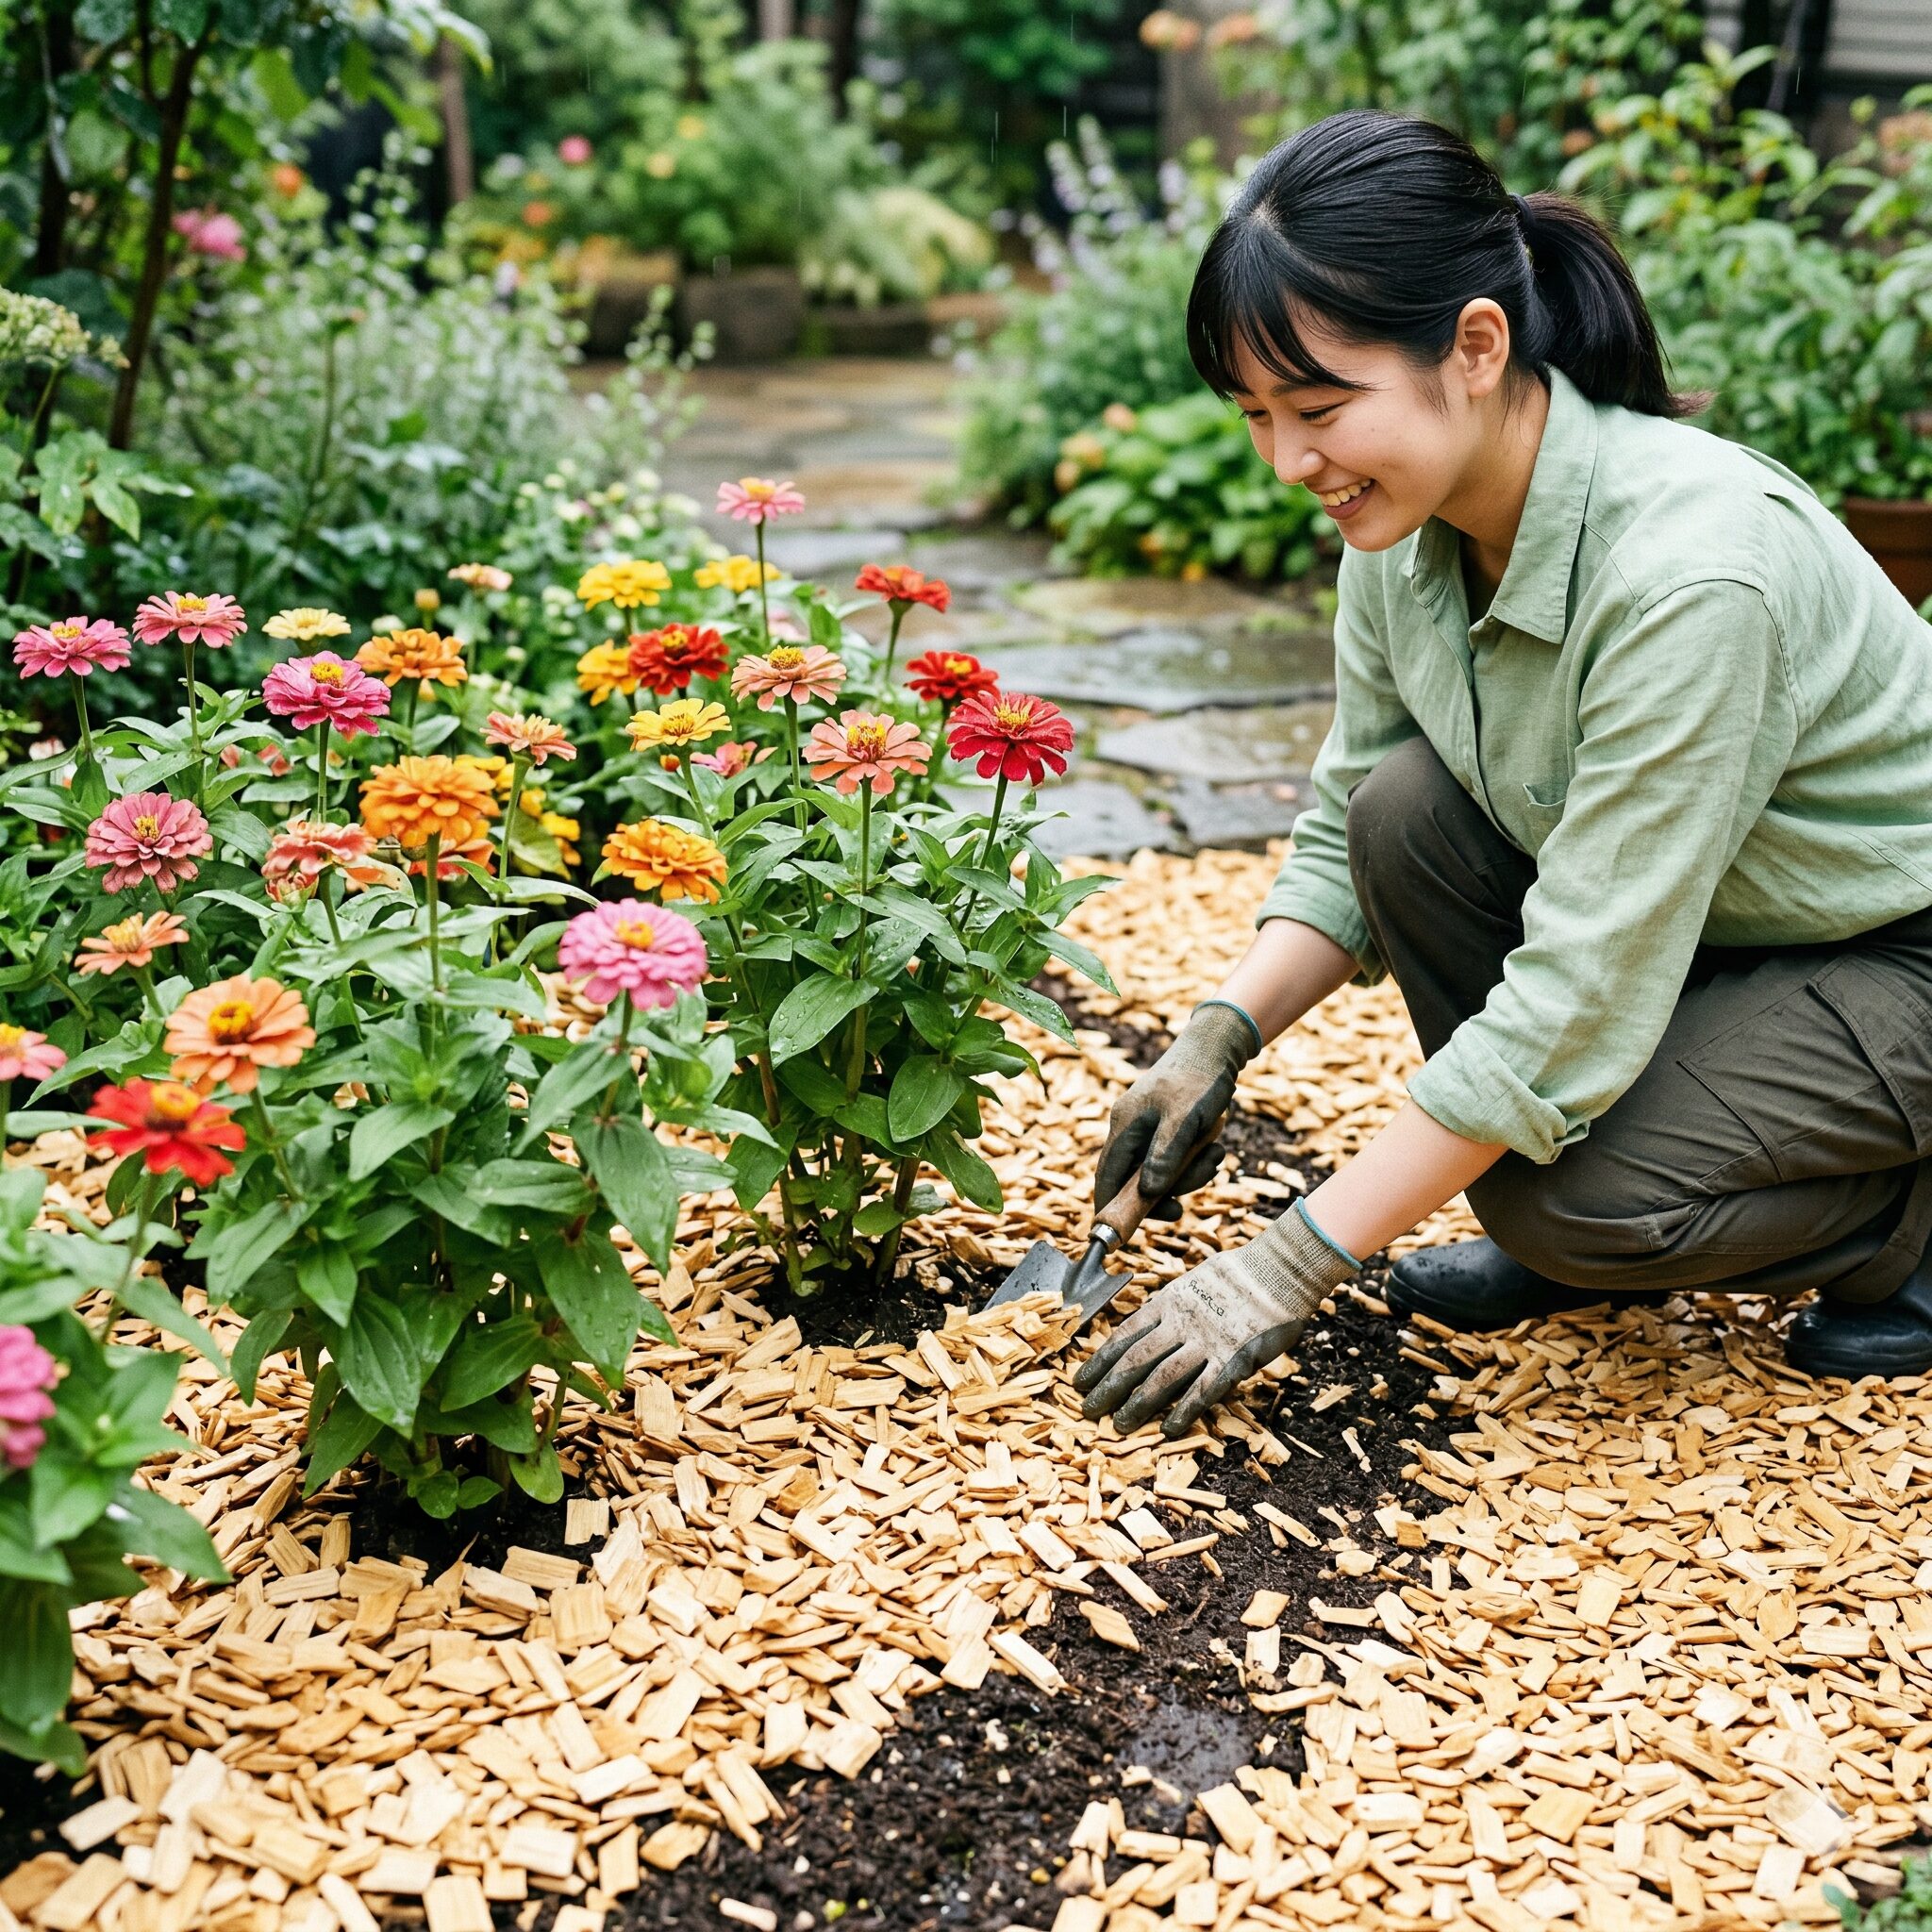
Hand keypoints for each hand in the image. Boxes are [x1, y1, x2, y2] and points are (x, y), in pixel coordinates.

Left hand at [1073, 1201, 1356, 1434]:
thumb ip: (1169, 1307)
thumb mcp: (1191, 1282)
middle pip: (1135, 1360)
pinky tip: (1167, 1429)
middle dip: (1108, 1386)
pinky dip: (1183, 1411)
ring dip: (1138, 1403)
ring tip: (1119, 1424)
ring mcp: (1206, 1342)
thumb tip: (1146, 1326)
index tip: (1081, 1379)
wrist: (1278, 1271)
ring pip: (1162, 1378)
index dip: (1100, 1360)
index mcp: (1168, 1302)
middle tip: (1088, 1409)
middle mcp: (1180, 1324)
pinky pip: (1203, 1390)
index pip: (1124, 1335)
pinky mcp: (1233, 1359)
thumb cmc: (1237, 1275)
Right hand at [1093, 1002, 1260, 1221]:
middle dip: (1165, 1191)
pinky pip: (1175, 1158)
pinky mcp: (1166, 1128)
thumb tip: (1148, 1193)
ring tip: (1214, 1153)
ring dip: (1188, 1174)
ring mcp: (1147, 1128)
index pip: (1106, 1176)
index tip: (1117, 1235)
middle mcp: (1130, 1129)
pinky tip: (1214, 1145)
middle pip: (1135, 1180)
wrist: (1216, 1047)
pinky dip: (1194, 1161)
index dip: (1109, 1207)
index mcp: (1125, 1125)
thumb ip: (1165, 1156)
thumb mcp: (1185, 1120)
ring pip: (1160, 1172)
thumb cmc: (1199, 1079)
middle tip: (1187, 1200)